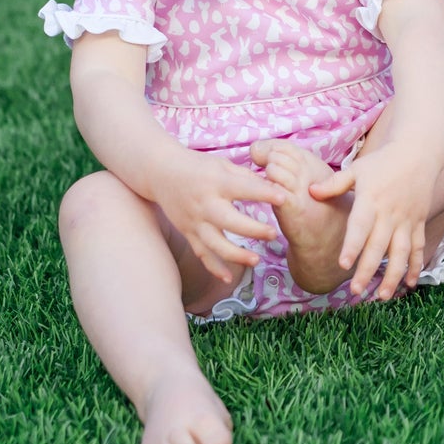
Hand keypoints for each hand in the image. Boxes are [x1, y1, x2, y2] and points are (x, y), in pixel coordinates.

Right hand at [156, 152, 285, 283]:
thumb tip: (273, 187)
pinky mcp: (188, 232)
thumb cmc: (197, 166)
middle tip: (273, 234)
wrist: (159, 172)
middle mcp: (205, 203)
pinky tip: (229, 278)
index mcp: (217, 182)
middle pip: (230, 221)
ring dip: (236, 255)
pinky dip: (214, 268)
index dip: (264, 192)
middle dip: (253, 229)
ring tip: (256, 260)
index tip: (283, 197)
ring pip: (215, 244)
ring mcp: (195, 221)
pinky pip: (201, 254)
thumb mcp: (222, 165)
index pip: (244, 188)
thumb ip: (246, 177)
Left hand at [310, 142, 437, 300]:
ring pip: (401, 253)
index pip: (360, 227)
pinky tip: (409, 284)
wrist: (419, 152)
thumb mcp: (357, 169)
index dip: (352, 246)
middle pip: (378, 246)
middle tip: (354, 291)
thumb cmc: (383, 161)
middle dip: (367, 270)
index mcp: (371, 200)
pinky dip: (415, 266)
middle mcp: (390, 213)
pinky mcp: (419, 222)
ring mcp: (407, 220)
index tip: (343, 264)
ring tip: (381, 296)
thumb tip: (310, 191)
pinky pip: (418, 247)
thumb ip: (334, 184)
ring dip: (392, 275)